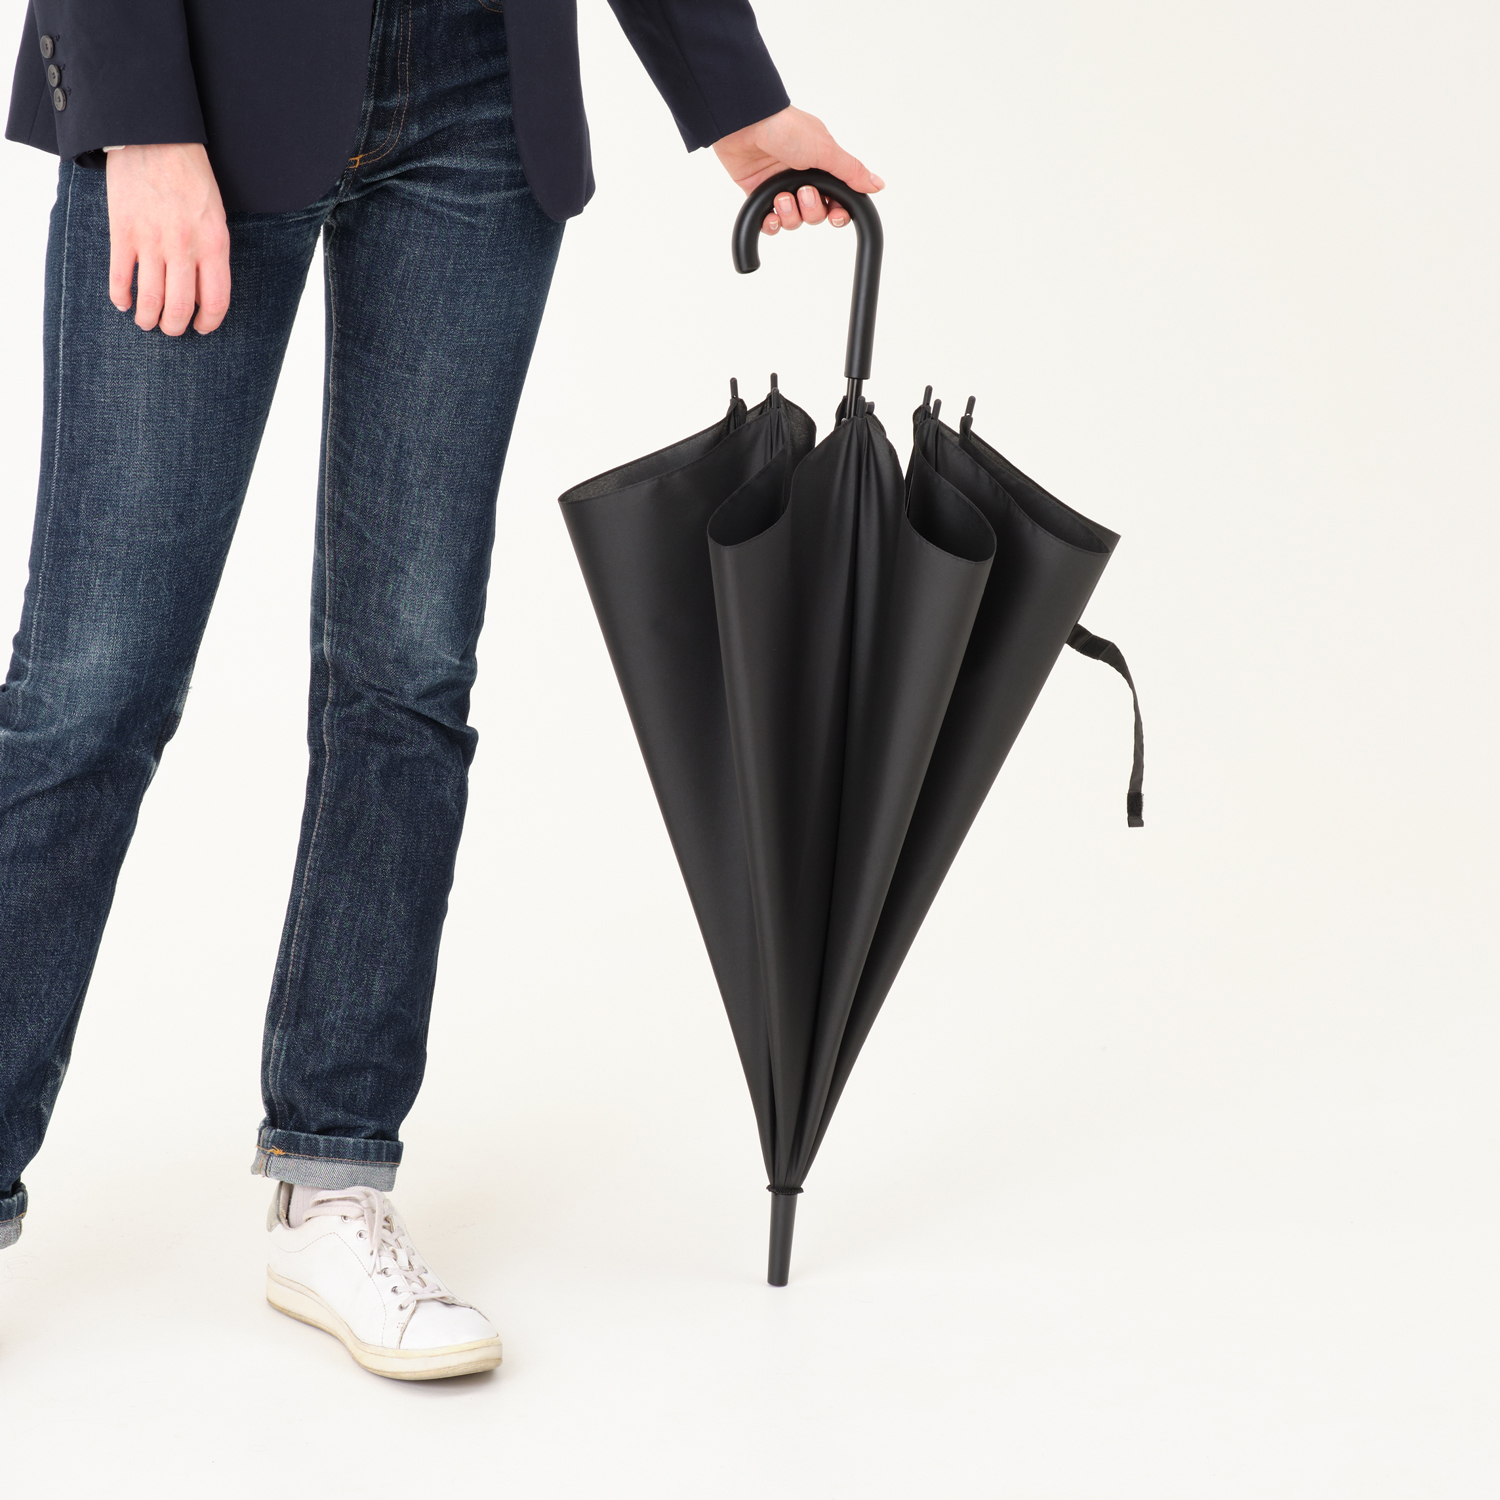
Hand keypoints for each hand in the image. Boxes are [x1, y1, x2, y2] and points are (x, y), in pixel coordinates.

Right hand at [106, 143, 230, 335]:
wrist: (153, 136)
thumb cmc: (190, 175)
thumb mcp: (215, 215)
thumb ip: (211, 252)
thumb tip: (201, 292)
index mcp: (214, 243)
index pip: (215, 301)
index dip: (209, 323)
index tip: (201, 327)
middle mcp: (184, 246)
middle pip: (180, 307)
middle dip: (175, 327)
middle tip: (171, 329)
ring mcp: (151, 240)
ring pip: (150, 299)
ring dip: (149, 319)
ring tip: (148, 322)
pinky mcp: (122, 231)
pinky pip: (120, 278)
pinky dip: (121, 297)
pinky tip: (124, 303)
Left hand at [712, 105, 882, 236]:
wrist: (745, 124)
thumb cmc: (785, 128)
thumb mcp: (826, 150)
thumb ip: (851, 171)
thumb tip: (877, 185)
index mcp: (822, 166)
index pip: (838, 199)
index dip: (838, 212)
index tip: (836, 213)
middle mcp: (803, 178)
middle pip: (816, 215)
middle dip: (811, 209)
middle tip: (803, 192)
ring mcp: (780, 187)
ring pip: (794, 221)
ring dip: (790, 214)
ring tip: (782, 196)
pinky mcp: (759, 194)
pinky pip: (770, 223)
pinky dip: (771, 224)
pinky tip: (770, 215)